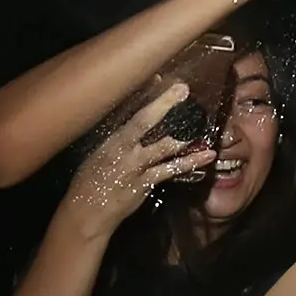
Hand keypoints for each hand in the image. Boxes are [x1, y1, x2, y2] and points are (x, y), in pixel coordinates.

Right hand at [68, 83, 216, 230]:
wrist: (86, 212)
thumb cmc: (89, 179)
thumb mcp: (100, 153)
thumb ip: (120, 138)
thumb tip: (139, 119)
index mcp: (114, 142)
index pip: (137, 118)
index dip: (156, 101)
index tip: (168, 83)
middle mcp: (127, 153)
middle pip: (149, 127)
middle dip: (167, 107)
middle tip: (184, 91)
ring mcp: (139, 170)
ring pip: (166, 152)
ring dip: (189, 144)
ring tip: (209, 138)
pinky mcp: (146, 186)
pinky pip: (170, 171)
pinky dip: (187, 164)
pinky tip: (205, 159)